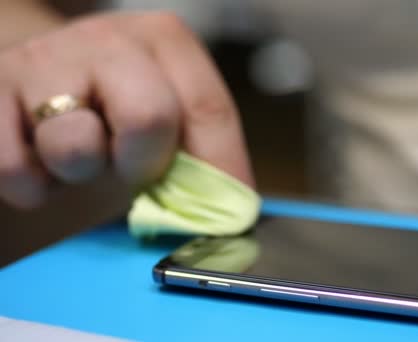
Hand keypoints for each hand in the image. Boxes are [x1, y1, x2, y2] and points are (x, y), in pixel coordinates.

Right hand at [0, 12, 253, 208]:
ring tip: (80, 153)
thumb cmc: (111, 108)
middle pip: (149, 118)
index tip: (224, 214)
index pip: (208, 108)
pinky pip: (15, 169)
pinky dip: (32, 185)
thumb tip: (232, 213)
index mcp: (164, 40)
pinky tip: (41, 162)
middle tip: (127, 165)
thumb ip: (198, 154)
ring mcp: (45, 59)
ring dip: (80, 170)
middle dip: (142, 162)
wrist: (39, 81)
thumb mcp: (163, 118)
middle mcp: (108, 38)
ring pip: (74, 144)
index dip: (220, 169)